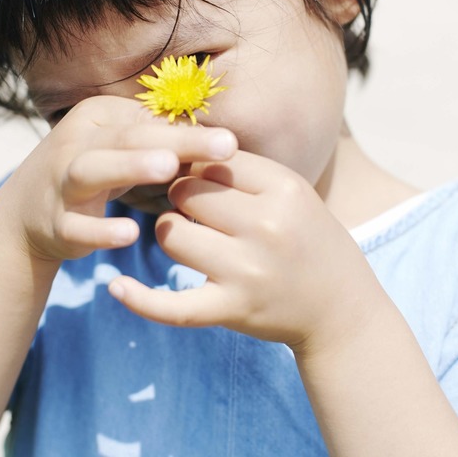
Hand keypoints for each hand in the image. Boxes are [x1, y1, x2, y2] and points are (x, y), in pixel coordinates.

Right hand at [0, 95, 238, 263]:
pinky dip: (100, 231)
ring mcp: (60, 182)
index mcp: (97, 118)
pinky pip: (76, 226)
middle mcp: (76, 142)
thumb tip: (218, 140)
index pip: (149, 121)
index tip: (233, 142)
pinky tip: (129, 234)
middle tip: (224, 144)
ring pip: (93, 169)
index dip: (190, 131)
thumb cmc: (91, 174)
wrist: (23, 217)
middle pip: (129, 137)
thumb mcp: (121, 150)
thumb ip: (161, 143)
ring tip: (169, 169)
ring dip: (130, 167)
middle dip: (178, 141)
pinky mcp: (54, 223)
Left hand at [107, 151, 383, 350]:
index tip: (201, 176)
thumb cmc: (310, 240)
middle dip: (181, 197)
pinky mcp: (232, 309)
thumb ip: (243, 170)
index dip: (198, 165)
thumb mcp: (291, 193)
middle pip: (187, 192)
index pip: (214, 159)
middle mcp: (267, 227)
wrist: (341, 310)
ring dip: (170, 233)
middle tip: (197, 211)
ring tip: (190, 238)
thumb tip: (180, 147)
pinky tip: (116, 287)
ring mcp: (247, 271)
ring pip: (171, 234)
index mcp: (284, 189)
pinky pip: (173, 305)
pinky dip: (139, 298)